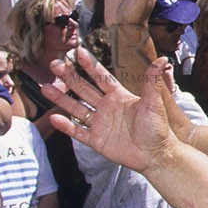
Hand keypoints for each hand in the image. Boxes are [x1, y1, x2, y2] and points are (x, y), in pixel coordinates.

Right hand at [43, 49, 180, 173]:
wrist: (156, 155)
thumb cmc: (158, 129)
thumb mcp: (154, 102)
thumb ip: (153, 81)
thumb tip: (162, 58)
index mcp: (119, 97)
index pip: (101, 77)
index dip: (90, 65)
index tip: (78, 52)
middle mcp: (107, 108)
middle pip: (84, 89)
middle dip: (69, 77)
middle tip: (54, 65)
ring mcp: (100, 124)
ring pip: (77, 108)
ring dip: (61, 99)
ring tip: (45, 88)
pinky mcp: (97, 140)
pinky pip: (78, 132)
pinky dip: (66, 126)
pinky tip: (55, 117)